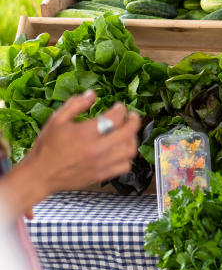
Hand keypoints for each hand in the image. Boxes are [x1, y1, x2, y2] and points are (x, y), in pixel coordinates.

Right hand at [1, 92, 141, 218]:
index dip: (121, 109)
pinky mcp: (102, 175)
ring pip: (130, 150)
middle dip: (134, 121)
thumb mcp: (56, 120)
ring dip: (132, 139)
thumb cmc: (46, 147)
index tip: (119, 107)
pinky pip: (125, 166)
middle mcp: (97, 149)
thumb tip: (92, 94)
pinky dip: (127, 158)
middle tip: (132, 117)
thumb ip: (75, 105)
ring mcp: (101, 164)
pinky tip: (121, 151)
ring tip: (128, 133)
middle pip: (129, 133)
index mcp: (86, 133)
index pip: (115, 117)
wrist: (39, 175)